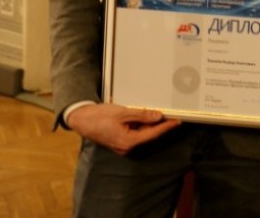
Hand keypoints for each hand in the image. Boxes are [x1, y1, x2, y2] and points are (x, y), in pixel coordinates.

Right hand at [65, 103, 180, 154]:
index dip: (166, 127)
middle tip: (170, 113)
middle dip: (158, 124)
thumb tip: (158, 116)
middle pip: (148, 135)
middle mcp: (126, 147)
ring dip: (148, 124)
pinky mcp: (120, 142)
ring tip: (155, 112)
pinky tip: (142, 116)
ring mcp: (123, 146)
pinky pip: (135, 134)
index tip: (177, 121)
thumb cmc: (99, 116)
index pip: (152, 134)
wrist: (82, 119)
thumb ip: (142, 115)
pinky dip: (140, 125)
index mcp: (128, 142)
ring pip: (142, 134)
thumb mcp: (123, 113)